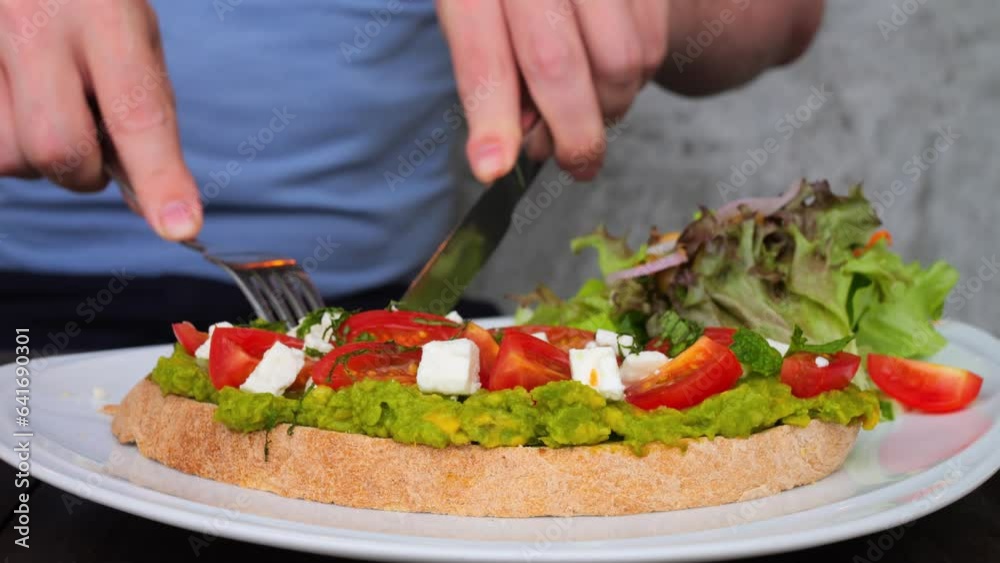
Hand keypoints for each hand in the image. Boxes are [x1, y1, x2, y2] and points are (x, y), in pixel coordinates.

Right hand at [0, 0, 200, 239]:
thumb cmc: (90, 6)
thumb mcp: (132, 40)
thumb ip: (144, 115)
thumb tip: (160, 207)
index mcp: (102, 11)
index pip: (136, 112)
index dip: (159, 177)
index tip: (181, 228)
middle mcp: (32, 21)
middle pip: (59, 149)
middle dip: (84, 172)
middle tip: (93, 144)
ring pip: (10, 158)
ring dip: (38, 160)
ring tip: (49, 110)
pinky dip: (8, 145)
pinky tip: (18, 102)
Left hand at [437, 0, 824, 182]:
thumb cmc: (529, 1)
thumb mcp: (494, 22)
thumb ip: (501, 80)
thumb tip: (508, 154)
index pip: (482, 49)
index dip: (491, 113)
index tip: (494, 169)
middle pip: (557, 61)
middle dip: (568, 131)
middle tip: (574, 164)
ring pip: (617, 60)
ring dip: (608, 102)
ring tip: (596, 98)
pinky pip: (648, 45)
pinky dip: (635, 74)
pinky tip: (618, 66)